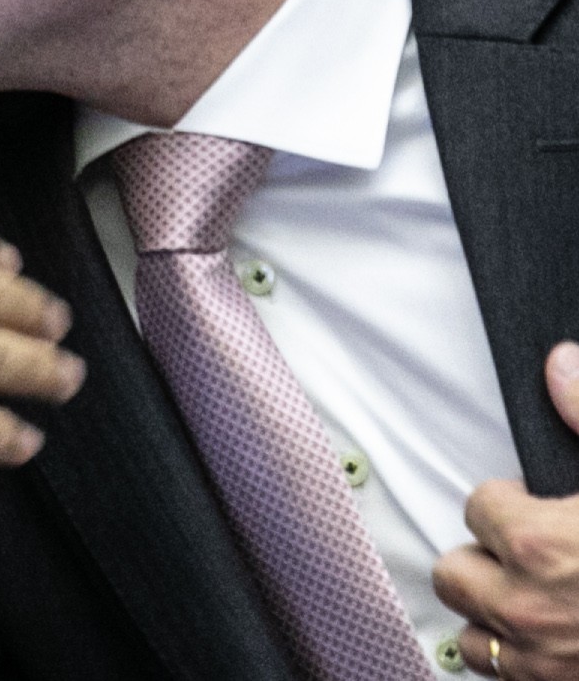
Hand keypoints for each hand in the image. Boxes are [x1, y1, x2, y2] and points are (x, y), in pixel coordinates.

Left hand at [435, 343, 578, 676]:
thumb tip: (559, 363)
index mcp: (537, 543)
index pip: (477, 507)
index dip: (512, 503)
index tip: (541, 507)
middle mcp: (526, 607)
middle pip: (454, 572)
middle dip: (488, 558)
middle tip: (533, 551)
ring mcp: (539, 659)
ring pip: (472, 630)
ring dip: (496, 612)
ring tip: (539, 593)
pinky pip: (502, 675)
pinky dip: (519, 658)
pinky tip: (553, 635)